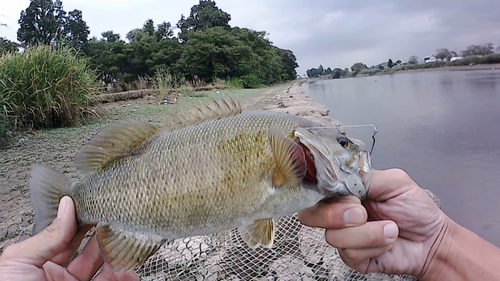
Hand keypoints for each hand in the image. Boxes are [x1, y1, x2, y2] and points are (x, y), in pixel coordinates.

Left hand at [0, 196, 138, 280]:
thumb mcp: (19, 262)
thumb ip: (48, 236)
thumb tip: (67, 208)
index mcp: (40, 265)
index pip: (67, 237)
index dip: (82, 221)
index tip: (96, 207)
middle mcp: (61, 278)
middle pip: (90, 251)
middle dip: (104, 236)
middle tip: (117, 222)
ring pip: (105, 269)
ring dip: (117, 256)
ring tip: (126, 245)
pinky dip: (124, 276)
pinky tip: (128, 270)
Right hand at [298, 168, 451, 277]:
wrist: (431, 240)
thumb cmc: (415, 209)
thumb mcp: (394, 181)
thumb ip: (365, 175)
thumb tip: (341, 174)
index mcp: (344, 191)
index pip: (316, 189)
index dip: (320, 191)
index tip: (339, 193)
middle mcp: (339, 213)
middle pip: (311, 215)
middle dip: (337, 214)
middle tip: (362, 212)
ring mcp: (344, 235)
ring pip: (333, 236)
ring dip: (367, 233)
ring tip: (388, 228)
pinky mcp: (352, 257)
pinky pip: (350, 253)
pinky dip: (373, 246)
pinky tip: (385, 241)